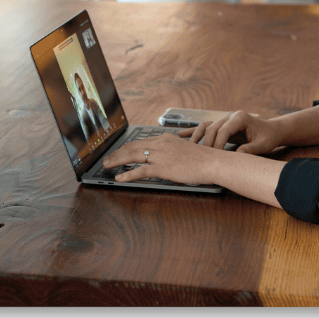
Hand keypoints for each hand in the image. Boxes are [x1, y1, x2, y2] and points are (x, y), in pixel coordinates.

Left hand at [101, 134, 218, 185]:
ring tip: (107, 166)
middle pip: (132, 147)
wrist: (212, 162)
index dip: (126, 147)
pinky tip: (119, 178)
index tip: (118, 152)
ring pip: (132, 156)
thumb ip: (171, 152)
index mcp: (165, 139)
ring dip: (117, 161)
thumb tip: (162, 160)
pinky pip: (140, 171)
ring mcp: (161, 155)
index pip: (140, 142)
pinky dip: (128, 174)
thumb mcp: (183, 150)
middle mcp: (160, 144)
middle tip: (106, 159)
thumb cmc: (202, 159)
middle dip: (117, 153)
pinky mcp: (163, 168)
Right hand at [181, 110, 282, 154]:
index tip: (215, 157)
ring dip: (196, 137)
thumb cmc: (268, 137)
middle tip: (203, 158)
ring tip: (187, 147)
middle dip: (206, 143)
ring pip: (205, 126)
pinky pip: (205, 127)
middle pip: (212, 128)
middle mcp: (230, 115)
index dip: (217, 144)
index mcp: (240, 117)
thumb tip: (237, 156)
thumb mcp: (263, 145)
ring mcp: (224, 119)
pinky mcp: (221, 124)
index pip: (223, 130)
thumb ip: (250, 150)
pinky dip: (194, 131)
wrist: (271, 130)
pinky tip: (181, 135)